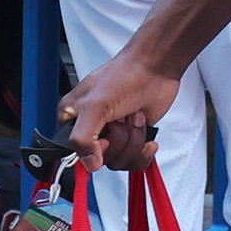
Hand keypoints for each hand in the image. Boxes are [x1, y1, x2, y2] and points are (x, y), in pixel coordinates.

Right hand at [58, 51, 179, 171]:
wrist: (156, 66)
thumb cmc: (125, 75)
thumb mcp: (95, 105)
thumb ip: (83, 137)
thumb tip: (90, 164)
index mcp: (73, 119)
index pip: (73, 154)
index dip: (93, 151)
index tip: (105, 138)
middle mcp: (92, 129)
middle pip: (100, 160)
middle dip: (119, 140)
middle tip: (123, 117)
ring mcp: (114, 134)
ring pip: (119, 161)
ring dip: (133, 140)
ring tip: (135, 117)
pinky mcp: (133, 137)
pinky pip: (134, 162)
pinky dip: (144, 152)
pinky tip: (149, 139)